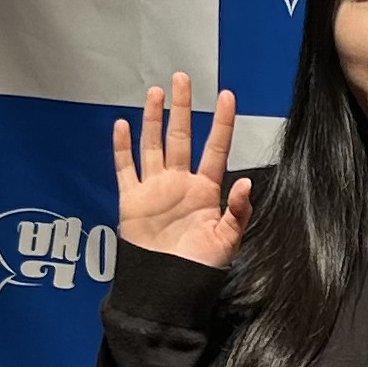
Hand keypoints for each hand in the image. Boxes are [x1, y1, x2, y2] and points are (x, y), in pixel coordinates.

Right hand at [111, 78, 252, 267]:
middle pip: (180, 136)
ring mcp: (154, 188)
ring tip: (155, 92)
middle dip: (182, 108)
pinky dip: (121, 147)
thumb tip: (246, 183)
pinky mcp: (131, 199)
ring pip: (153, 145)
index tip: (226, 96)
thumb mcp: (226, 241)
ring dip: (153, 119)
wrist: (167, 288)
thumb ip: (237, 212)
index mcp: (205, 190)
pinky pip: (125, 168)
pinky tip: (121, 125)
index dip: (221, 122)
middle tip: (182, 78)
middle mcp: (179, 183)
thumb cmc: (200, 268)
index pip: (215, 148)